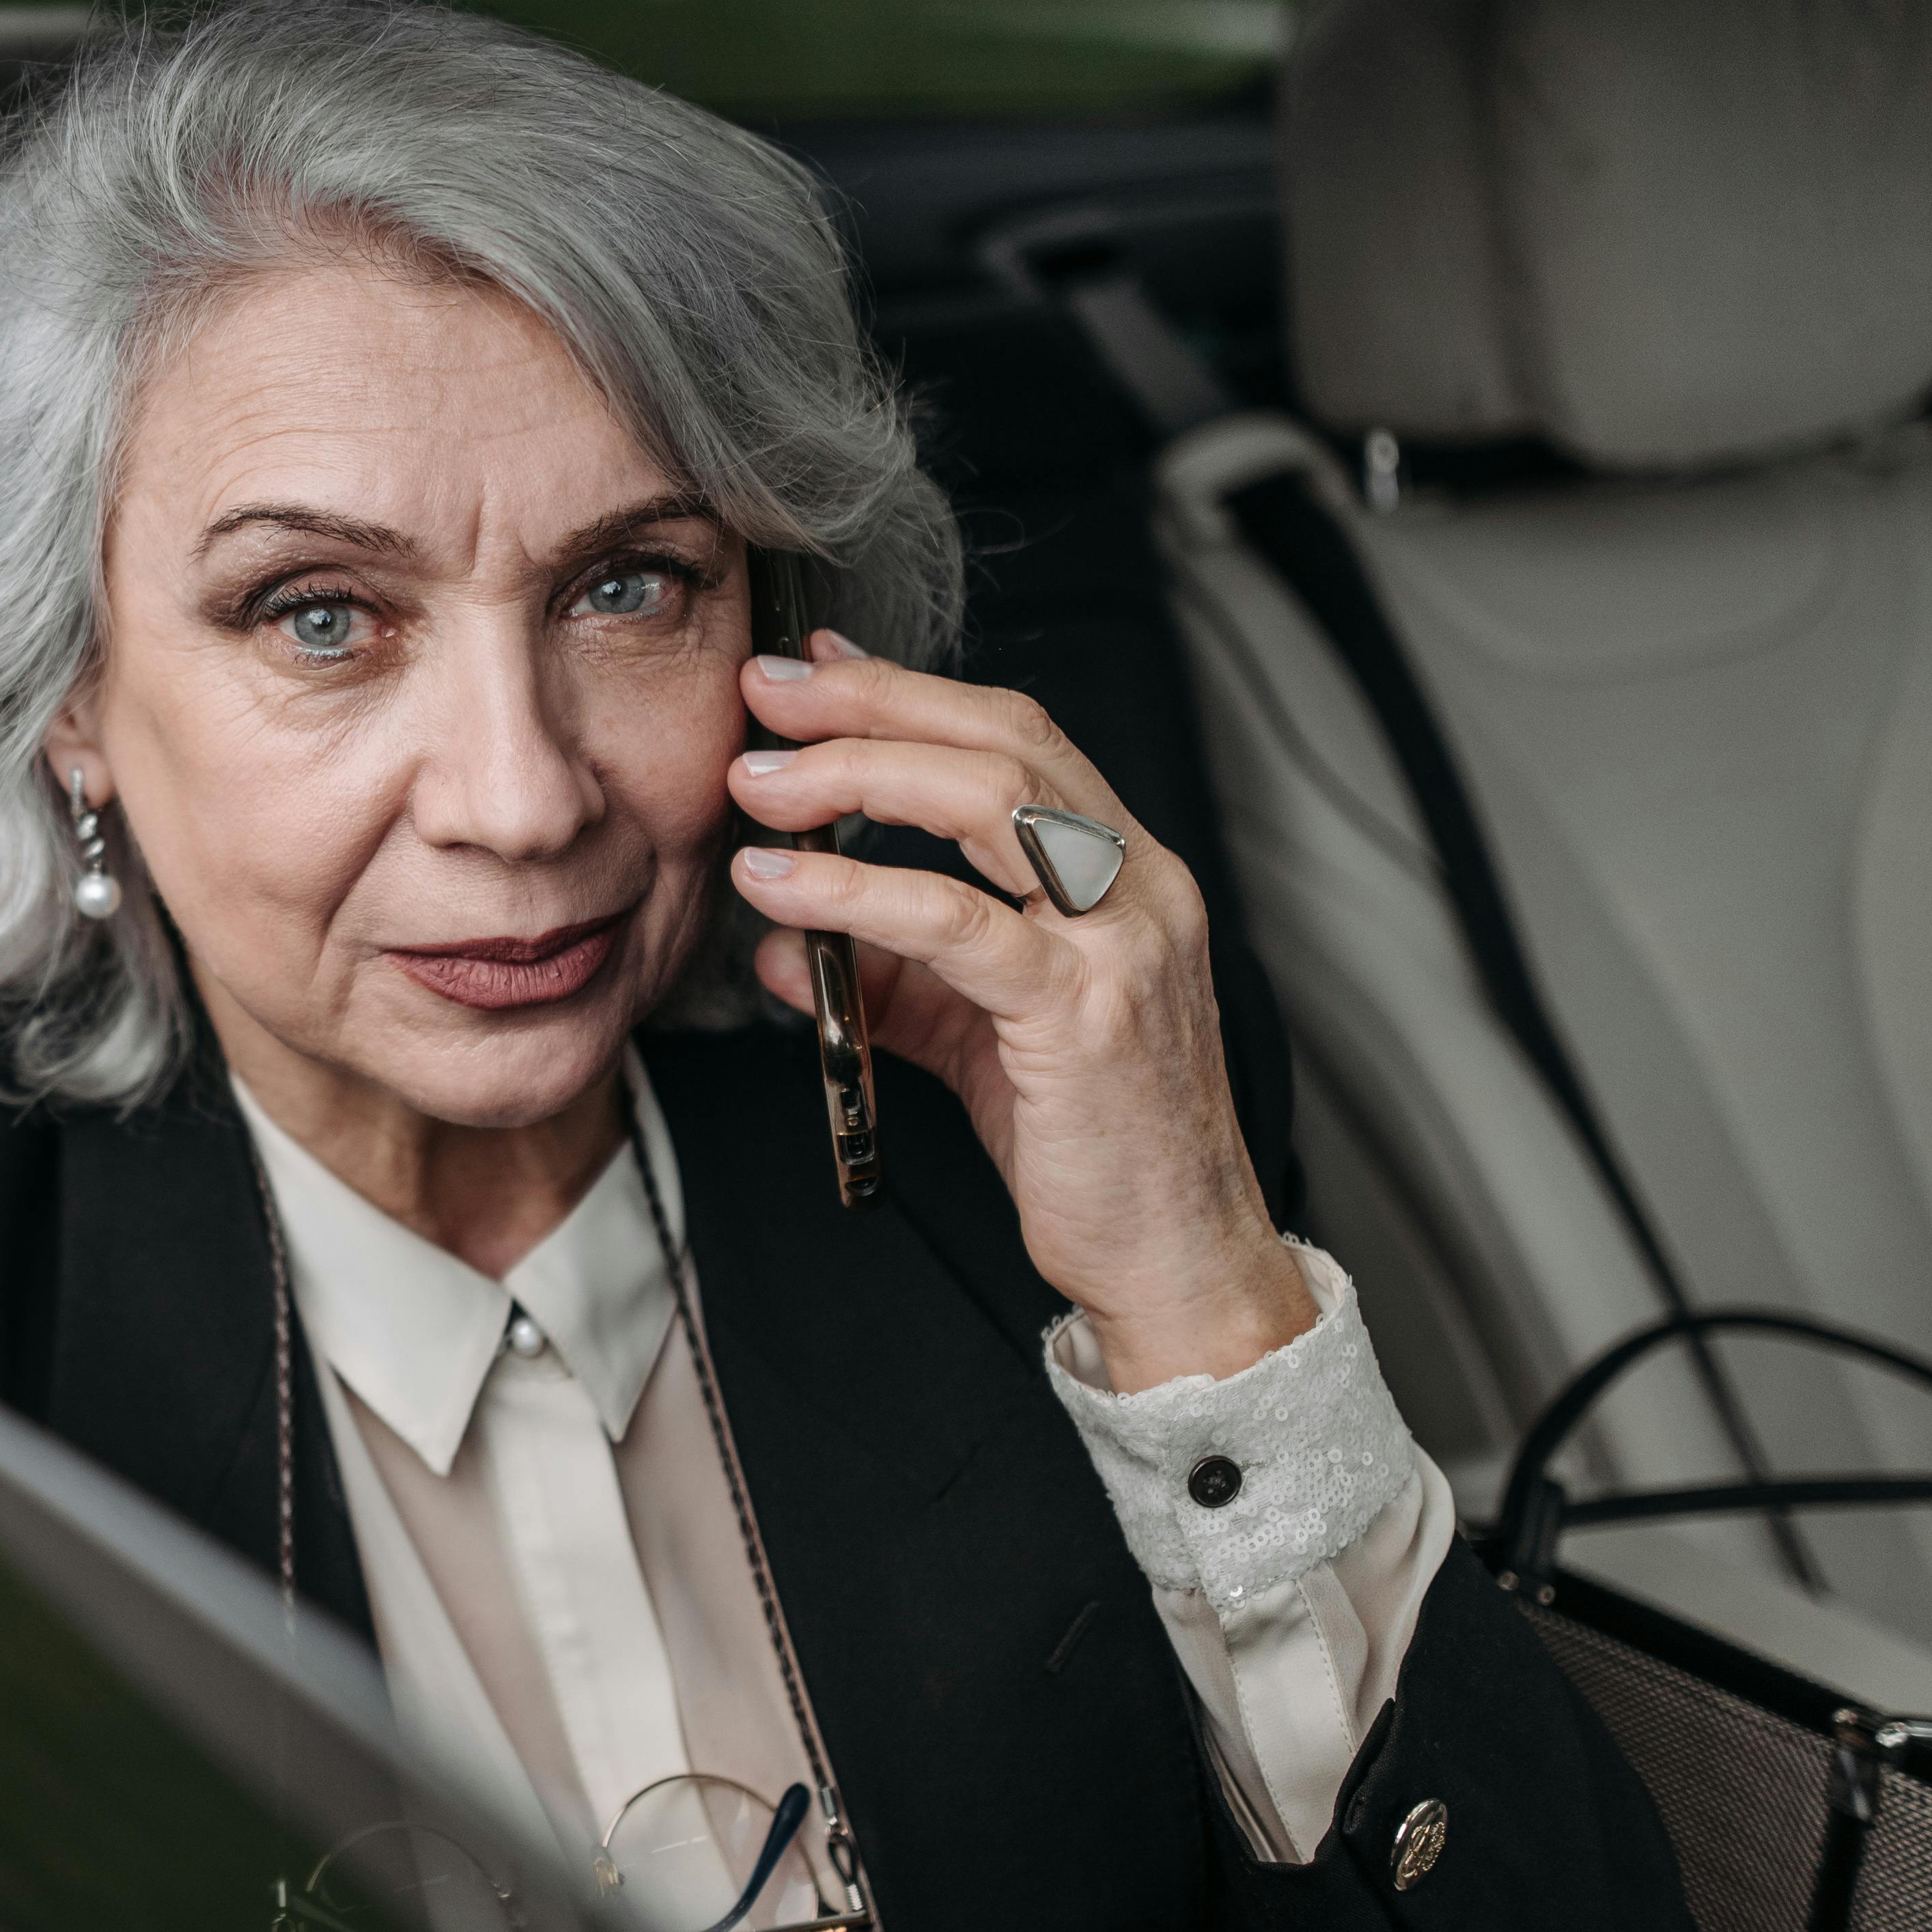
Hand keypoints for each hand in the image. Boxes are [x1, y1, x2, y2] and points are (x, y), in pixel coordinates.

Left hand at [725, 634, 1311, 1389]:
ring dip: (855, 773)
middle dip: (873, 703)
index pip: (1019, 739)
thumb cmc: (1090, 1148)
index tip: (815, 670)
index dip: (911, 691)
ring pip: (987, 802)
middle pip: (1002, 742)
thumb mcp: (973, 1040)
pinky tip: (780, 885)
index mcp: (1127, 874)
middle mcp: (1141, 886)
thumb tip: (784, 943)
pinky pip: (955, 922)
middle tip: (765, 695)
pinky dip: (854, 889)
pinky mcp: (1083, 1013)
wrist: (1175, 1261)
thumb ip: (887, 981)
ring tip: (756, 782)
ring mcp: (1122, 943)